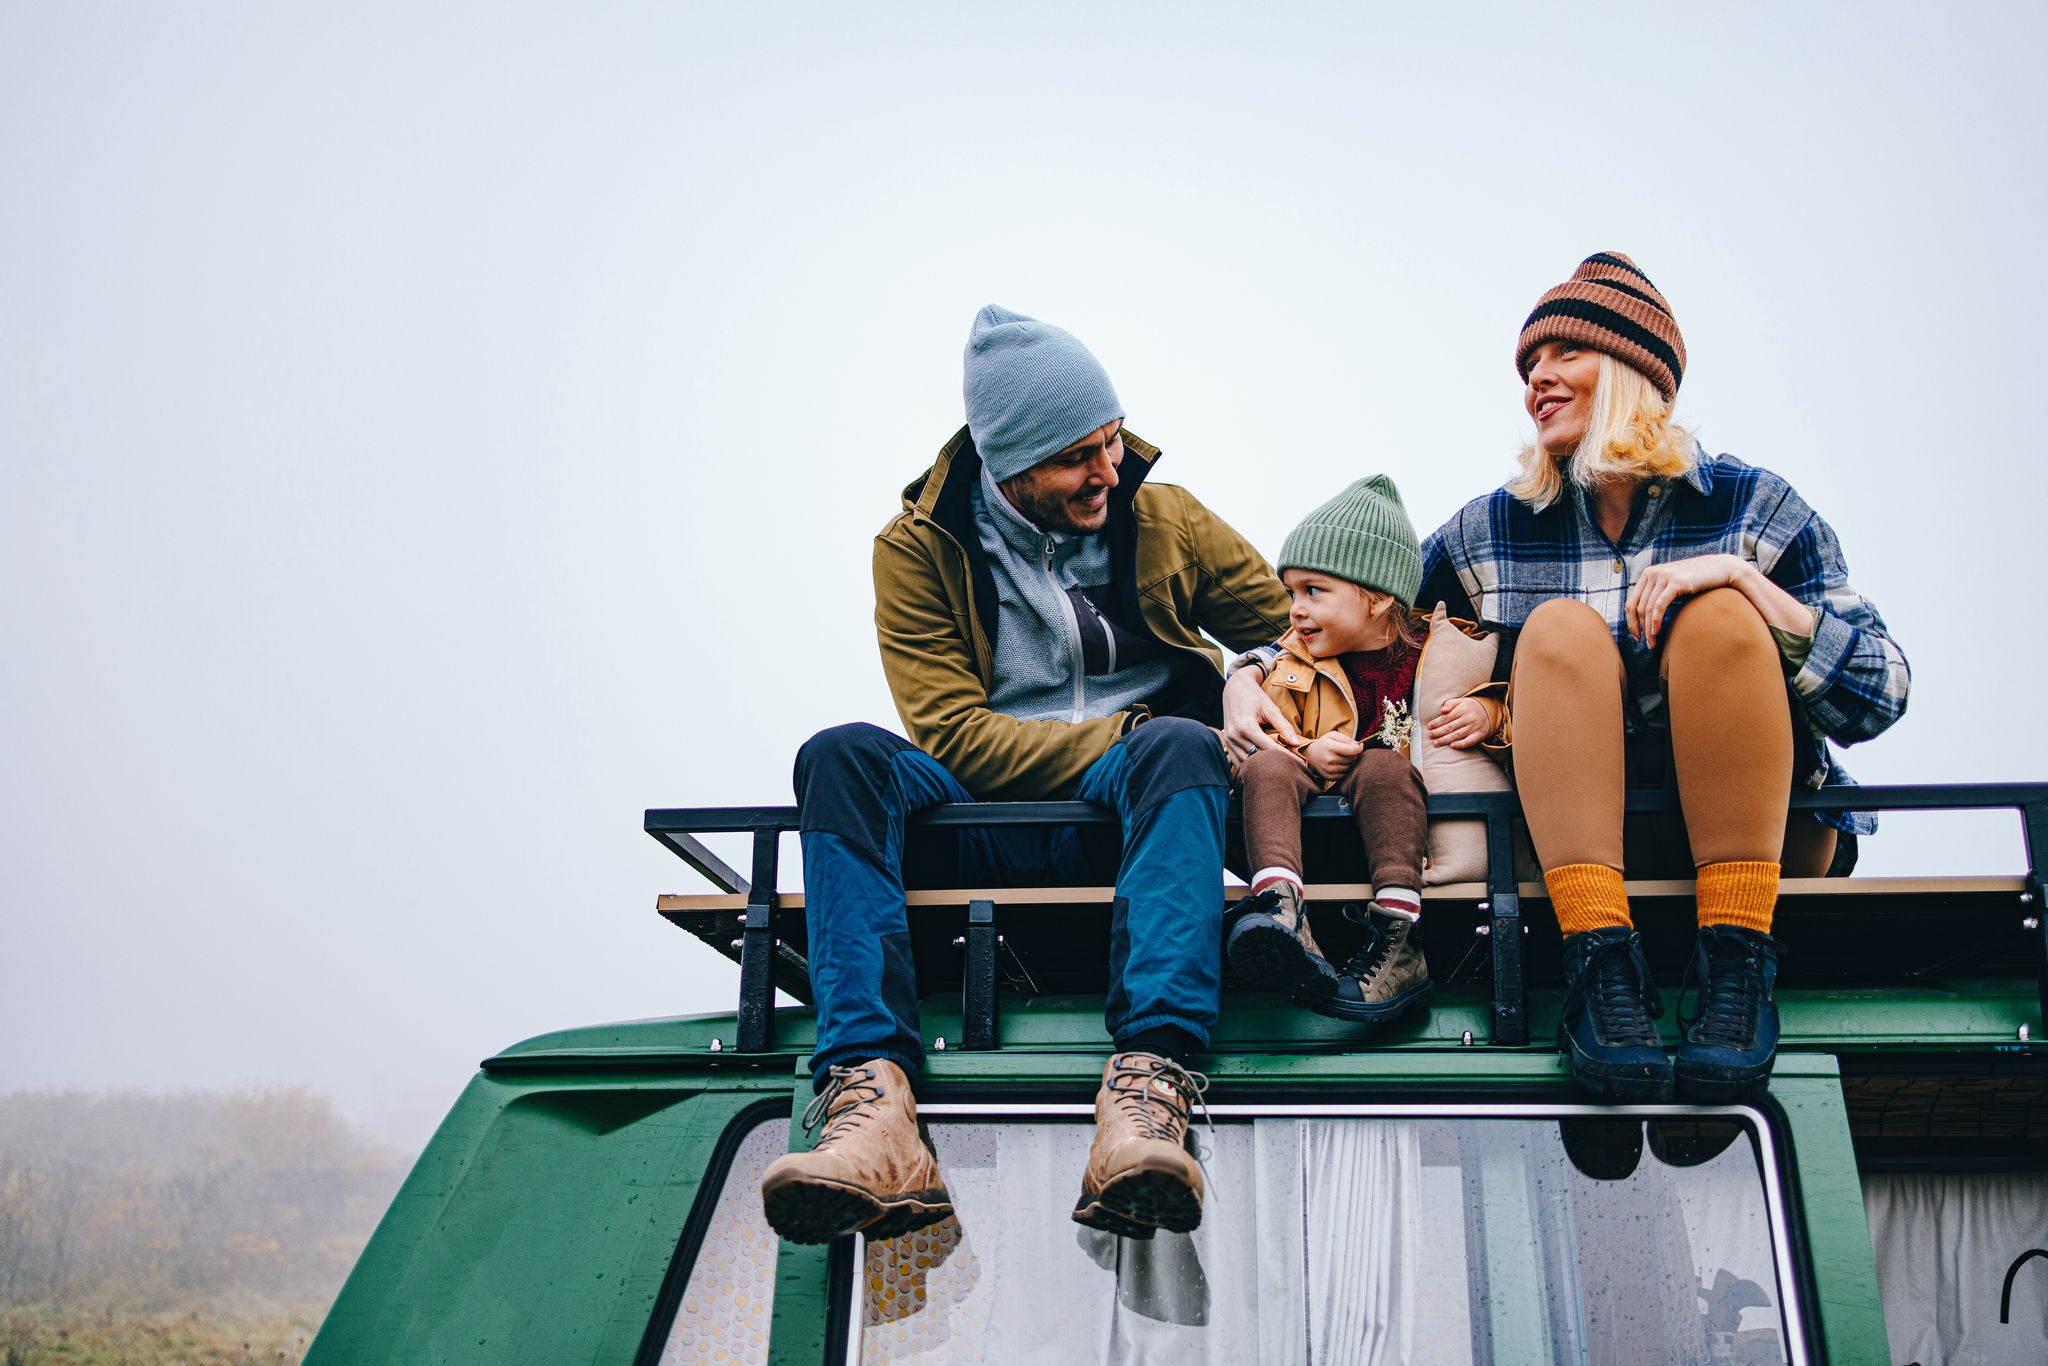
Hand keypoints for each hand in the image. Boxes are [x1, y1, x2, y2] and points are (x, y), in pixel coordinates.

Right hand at [1221, 663, 1303, 761]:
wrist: (1235, 688)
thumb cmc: (1254, 696)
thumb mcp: (1270, 708)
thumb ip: (1283, 726)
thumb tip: (1297, 743)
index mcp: (1246, 726)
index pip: (1270, 748)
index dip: (1287, 756)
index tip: (1300, 763)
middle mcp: (1235, 736)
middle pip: (1259, 757)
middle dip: (1276, 763)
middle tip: (1293, 767)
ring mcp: (1229, 741)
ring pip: (1248, 762)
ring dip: (1263, 765)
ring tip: (1280, 767)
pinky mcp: (1227, 744)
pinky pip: (1239, 761)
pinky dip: (1251, 764)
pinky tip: (1264, 765)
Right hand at [1302, 732, 1363, 782]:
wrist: (1310, 756)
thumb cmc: (1323, 744)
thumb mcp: (1332, 735)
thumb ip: (1345, 738)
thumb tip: (1357, 744)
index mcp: (1331, 747)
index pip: (1352, 750)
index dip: (1359, 748)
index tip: (1359, 746)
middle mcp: (1330, 760)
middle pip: (1352, 759)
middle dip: (1353, 755)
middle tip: (1347, 752)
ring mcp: (1330, 770)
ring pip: (1350, 767)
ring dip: (1349, 763)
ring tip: (1342, 758)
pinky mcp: (1330, 777)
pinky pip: (1345, 774)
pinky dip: (1345, 769)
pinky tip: (1339, 764)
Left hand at [1426, 697, 1493, 750]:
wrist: (1491, 710)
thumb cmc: (1471, 707)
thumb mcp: (1461, 701)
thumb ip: (1450, 704)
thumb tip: (1442, 710)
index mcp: (1462, 709)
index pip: (1447, 717)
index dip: (1437, 722)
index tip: (1429, 726)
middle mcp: (1468, 718)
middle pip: (1450, 727)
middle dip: (1439, 732)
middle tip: (1430, 736)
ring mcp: (1474, 727)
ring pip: (1457, 735)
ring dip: (1445, 740)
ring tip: (1436, 743)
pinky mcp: (1479, 735)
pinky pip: (1469, 741)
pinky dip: (1461, 744)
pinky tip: (1452, 746)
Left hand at [1625, 553, 1746, 648]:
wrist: (1720, 568)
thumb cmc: (1697, 581)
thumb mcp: (1672, 585)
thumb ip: (1658, 594)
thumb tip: (1644, 616)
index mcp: (1648, 574)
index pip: (1631, 602)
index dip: (1630, 622)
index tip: (1636, 637)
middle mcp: (1653, 573)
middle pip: (1638, 608)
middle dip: (1640, 629)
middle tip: (1647, 644)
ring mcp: (1664, 576)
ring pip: (1647, 609)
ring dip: (1648, 629)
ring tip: (1652, 643)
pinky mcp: (1676, 582)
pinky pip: (1659, 605)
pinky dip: (1655, 620)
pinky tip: (1656, 632)